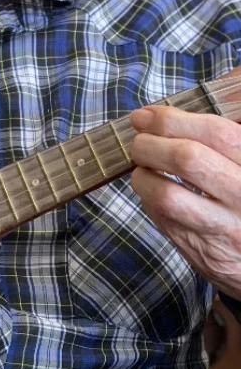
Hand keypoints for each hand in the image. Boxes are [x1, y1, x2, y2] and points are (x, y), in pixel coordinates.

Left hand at [130, 106, 240, 299]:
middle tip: (139, 144)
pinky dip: (149, 199)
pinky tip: (153, 190)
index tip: (145, 116)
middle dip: (151, 144)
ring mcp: (224, 228)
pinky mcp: (204, 252)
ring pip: (168, 196)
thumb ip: (213, 138)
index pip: (216, 133)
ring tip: (142, 169)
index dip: (172, 120)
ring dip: (142, 175)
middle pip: (187, 159)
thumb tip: (152, 117)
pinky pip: (163, 219)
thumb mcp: (239, 162)